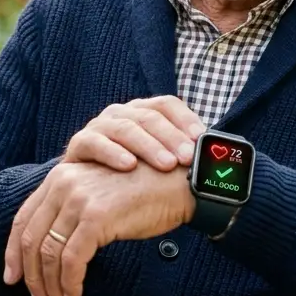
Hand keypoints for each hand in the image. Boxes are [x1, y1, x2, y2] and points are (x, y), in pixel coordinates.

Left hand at [3, 159, 193, 295]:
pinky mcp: (96, 216)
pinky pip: (72, 259)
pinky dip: (70, 283)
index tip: (13, 278)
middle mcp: (64, 183)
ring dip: (51, 286)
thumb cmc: (147, 191)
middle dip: (32, 277)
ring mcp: (79, 199)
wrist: (180, 182)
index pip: (23, 219)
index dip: (14, 253)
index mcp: (61, 176)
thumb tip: (52, 248)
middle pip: (31, 239)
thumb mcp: (101, 196)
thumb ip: (74, 212)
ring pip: (49, 253)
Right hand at [61, 96, 205, 172]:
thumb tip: (215, 159)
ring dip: (148, 146)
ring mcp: (100, 126)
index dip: (185, 119)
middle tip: (188, 158)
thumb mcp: (157, 163)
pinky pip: (96, 142)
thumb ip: (180, 156)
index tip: (201, 138)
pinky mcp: (80, 143)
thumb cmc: (132, 177)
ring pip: (125, 128)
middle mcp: (122, 113)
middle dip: (171, 137)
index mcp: (143, 112)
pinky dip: (112, 152)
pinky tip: (128, 165)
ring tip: (166, 164)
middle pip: (149, 117)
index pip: (167, 105)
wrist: (87, 191)